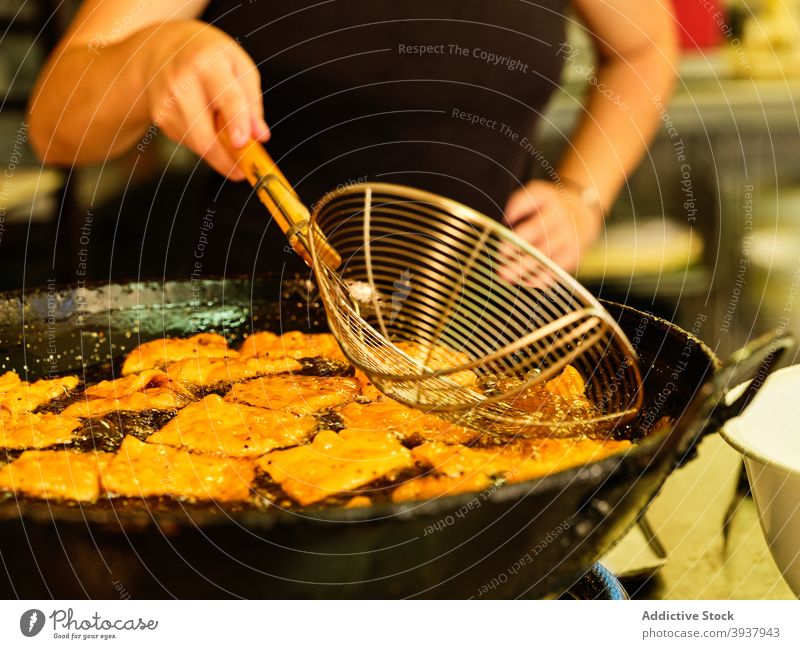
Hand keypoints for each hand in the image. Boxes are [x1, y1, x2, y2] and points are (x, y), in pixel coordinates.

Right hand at [143, 20, 268, 179]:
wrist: (164, 49)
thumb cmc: (211, 59)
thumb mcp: (240, 68)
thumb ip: (252, 104)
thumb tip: (260, 137)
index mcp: (208, 63)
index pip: (226, 97)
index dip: (236, 122)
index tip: (242, 143)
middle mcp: (182, 82)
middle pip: (204, 135)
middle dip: (227, 159)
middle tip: (244, 171)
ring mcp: (167, 102)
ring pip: (198, 144)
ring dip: (218, 151)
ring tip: (226, 133)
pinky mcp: (160, 118)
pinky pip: (189, 143)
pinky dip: (203, 141)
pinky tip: (205, 122)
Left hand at [503, 180, 602, 272]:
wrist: (583, 214)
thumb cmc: (548, 208)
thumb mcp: (537, 195)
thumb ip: (519, 204)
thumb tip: (503, 223)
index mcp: (546, 198)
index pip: (529, 200)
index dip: (516, 210)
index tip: (504, 221)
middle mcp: (558, 216)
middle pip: (536, 230)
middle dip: (517, 243)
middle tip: (500, 254)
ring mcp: (567, 236)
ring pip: (544, 252)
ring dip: (523, 265)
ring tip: (504, 275)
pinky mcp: (572, 253)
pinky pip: (556, 267)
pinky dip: (540, 276)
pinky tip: (525, 282)